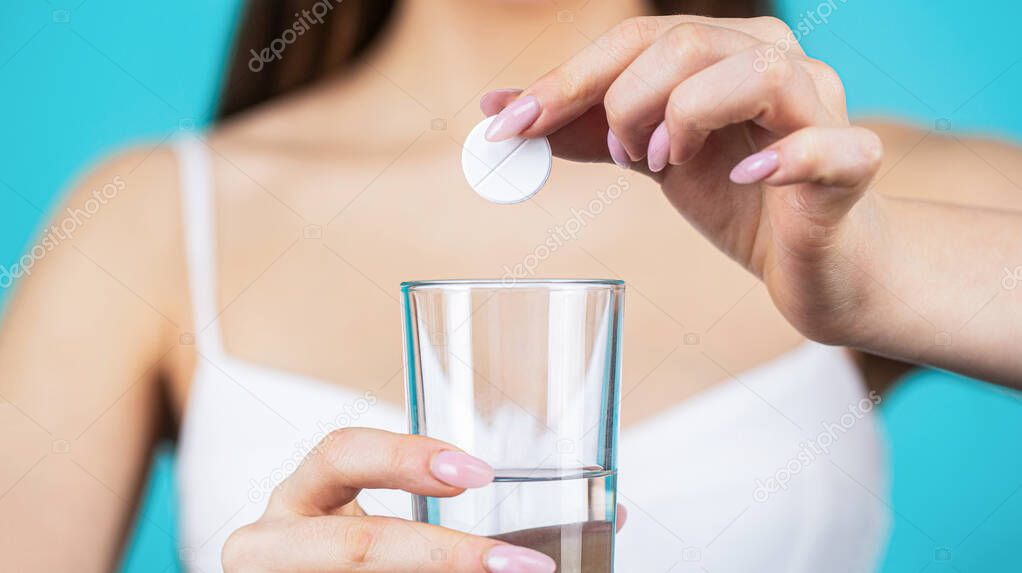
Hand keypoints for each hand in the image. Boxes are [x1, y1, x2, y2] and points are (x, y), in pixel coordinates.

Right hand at [221, 428, 556, 572]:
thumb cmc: (352, 557)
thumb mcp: (384, 527)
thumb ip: (458, 510)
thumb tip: (610, 517)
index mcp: (302, 498)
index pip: (340, 454)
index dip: (405, 458)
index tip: (479, 474)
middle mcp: (277, 544)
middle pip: (353, 547)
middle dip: (440, 556)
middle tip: (518, 565)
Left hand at [481, 15, 883, 345]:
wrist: (814, 263)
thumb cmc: (738, 199)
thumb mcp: (650, 159)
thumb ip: (585, 133)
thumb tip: (500, 111)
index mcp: (723, 50)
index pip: (635, 40)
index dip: (565, 81)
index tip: (507, 125)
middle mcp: (775, 60)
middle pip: (684, 42)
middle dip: (626, 103)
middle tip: (625, 156)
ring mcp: (820, 108)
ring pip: (754, 70)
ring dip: (687, 118)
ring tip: (669, 165)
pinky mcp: (852, 165)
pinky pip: (831, 145)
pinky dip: (785, 157)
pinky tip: (746, 175)